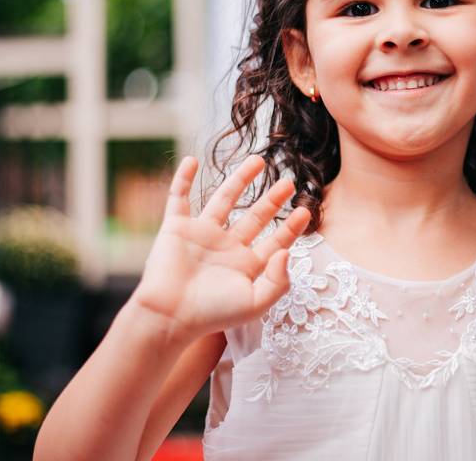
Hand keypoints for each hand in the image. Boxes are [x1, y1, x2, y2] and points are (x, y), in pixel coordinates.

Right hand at [131, 155, 309, 342]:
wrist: (169, 316)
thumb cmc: (212, 314)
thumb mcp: (256, 303)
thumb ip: (278, 280)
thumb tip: (287, 251)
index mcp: (246, 265)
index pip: (275, 241)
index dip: (291, 227)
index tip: (306, 210)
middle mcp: (227, 247)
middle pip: (255, 216)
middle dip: (272, 199)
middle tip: (288, 182)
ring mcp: (202, 235)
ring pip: (224, 199)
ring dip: (240, 179)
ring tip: (257, 160)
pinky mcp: (176, 228)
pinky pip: (179, 198)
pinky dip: (182, 179)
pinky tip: (192, 160)